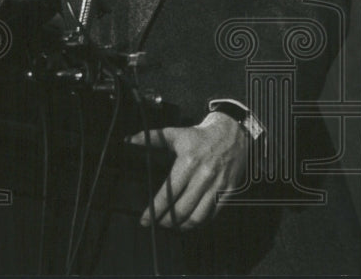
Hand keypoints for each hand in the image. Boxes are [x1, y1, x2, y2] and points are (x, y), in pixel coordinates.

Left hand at [127, 111, 248, 229]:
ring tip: (172, 226)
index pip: (168, 193)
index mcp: (187, 163)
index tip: (145, 219)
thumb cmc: (199, 136)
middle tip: (157, 224)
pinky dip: (200, 222)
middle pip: (182, 209)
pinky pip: (213, 214)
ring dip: (183, 226)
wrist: (232, 134)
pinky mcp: (229, 192)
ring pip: (198, 216)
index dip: (155, 210)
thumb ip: (151, 138)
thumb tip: (129, 140)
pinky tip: (190, 222)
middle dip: (166, 221)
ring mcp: (217, 186)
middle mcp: (203, 177)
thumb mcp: (175, 134)